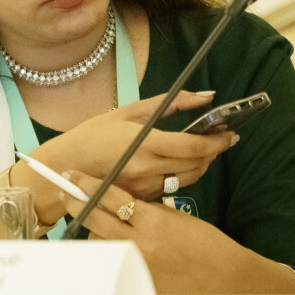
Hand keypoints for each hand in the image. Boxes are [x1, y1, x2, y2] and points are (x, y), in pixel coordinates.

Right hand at [39, 91, 236, 200]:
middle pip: (197, 165)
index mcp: (146, 144)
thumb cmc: (92, 135)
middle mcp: (148, 169)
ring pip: (189, 179)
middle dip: (214, 152)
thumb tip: (204, 96)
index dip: (218, 141)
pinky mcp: (142, 197)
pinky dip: (182, 176)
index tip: (230, 133)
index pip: (194, 146)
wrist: (65, 167)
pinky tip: (178, 164)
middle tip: (221, 139)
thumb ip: (169, 103)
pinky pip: (172, 188)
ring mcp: (146, 187)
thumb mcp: (128, 112)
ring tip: (202, 150)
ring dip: (202, 165)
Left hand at [59, 171, 294, 294]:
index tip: (73, 176)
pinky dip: (106, 253)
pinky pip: (110, 264)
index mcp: (153, 220)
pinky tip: (103, 248)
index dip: (88, 185)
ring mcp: (136, 264)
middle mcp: (140, 242)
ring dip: (91, 229)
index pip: (110, 196)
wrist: (227, 280)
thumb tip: (126, 202)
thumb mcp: (178, 218)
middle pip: (94, 217)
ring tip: (88, 221)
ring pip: (97, 241)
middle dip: (76, 202)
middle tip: (64, 192)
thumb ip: (149, 210)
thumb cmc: (208, 246)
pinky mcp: (137, 283)